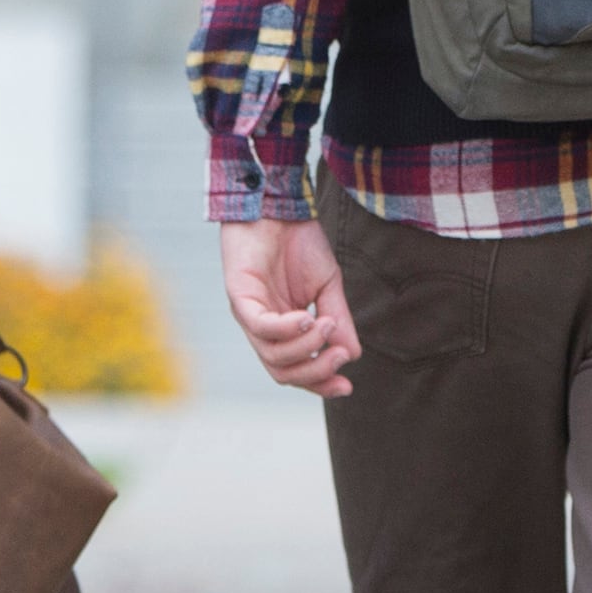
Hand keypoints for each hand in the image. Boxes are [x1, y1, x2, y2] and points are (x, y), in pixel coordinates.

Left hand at [221, 215, 360, 396]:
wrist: (279, 205)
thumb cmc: (299, 242)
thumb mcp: (328, 285)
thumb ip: (338, 320)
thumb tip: (352, 355)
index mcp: (283, 328)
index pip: (297, 368)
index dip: (320, 383)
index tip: (347, 387)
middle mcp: (263, 328)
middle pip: (282, 372)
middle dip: (315, 372)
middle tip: (341, 356)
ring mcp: (249, 314)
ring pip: (272, 355)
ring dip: (306, 347)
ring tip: (328, 325)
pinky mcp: (238, 296)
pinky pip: (260, 326)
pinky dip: (287, 329)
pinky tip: (308, 317)